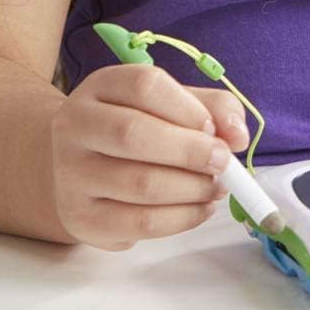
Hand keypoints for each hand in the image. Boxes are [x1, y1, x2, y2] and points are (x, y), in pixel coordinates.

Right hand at [49, 63, 251, 250]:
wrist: (81, 166)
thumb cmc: (137, 126)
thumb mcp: (170, 103)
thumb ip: (212, 108)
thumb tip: (238, 135)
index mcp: (101, 86)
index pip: (144, 86)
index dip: (188, 108)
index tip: (213, 129)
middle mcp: (75, 125)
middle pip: (134, 134)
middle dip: (191, 152)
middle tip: (222, 162)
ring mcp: (71, 174)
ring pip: (140, 184)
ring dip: (192, 188)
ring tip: (215, 187)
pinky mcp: (82, 219)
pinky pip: (139, 224)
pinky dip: (182, 219)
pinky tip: (201, 208)